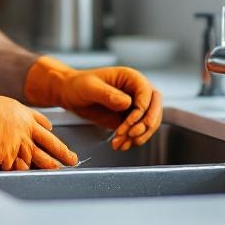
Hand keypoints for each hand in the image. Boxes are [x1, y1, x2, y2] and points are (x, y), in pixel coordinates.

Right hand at [0, 86, 77, 169]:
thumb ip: (9, 120)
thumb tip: (10, 130)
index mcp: (21, 113)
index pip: (42, 124)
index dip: (49, 132)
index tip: (54, 136)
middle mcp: (23, 128)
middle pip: (49, 143)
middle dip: (62, 153)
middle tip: (72, 159)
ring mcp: (17, 144)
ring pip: (35, 159)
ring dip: (45, 166)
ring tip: (56, 171)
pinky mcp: (7, 158)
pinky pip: (14, 168)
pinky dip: (14, 171)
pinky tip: (21, 174)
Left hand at [24, 56, 161, 150]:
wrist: (70, 94)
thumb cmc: (79, 84)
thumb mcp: (90, 87)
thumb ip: (108, 94)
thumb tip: (127, 102)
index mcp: (131, 78)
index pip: (148, 94)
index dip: (143, 110)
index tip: (130, 122)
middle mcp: (137, 92)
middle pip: (155, 109)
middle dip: (146, 125)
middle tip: (131, 135)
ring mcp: (135, 107)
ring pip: (149, 124)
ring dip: (139, 136)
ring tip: (120, 143)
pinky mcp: (129, 120)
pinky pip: (137, 132)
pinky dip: (132, 141)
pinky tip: (120, 145)